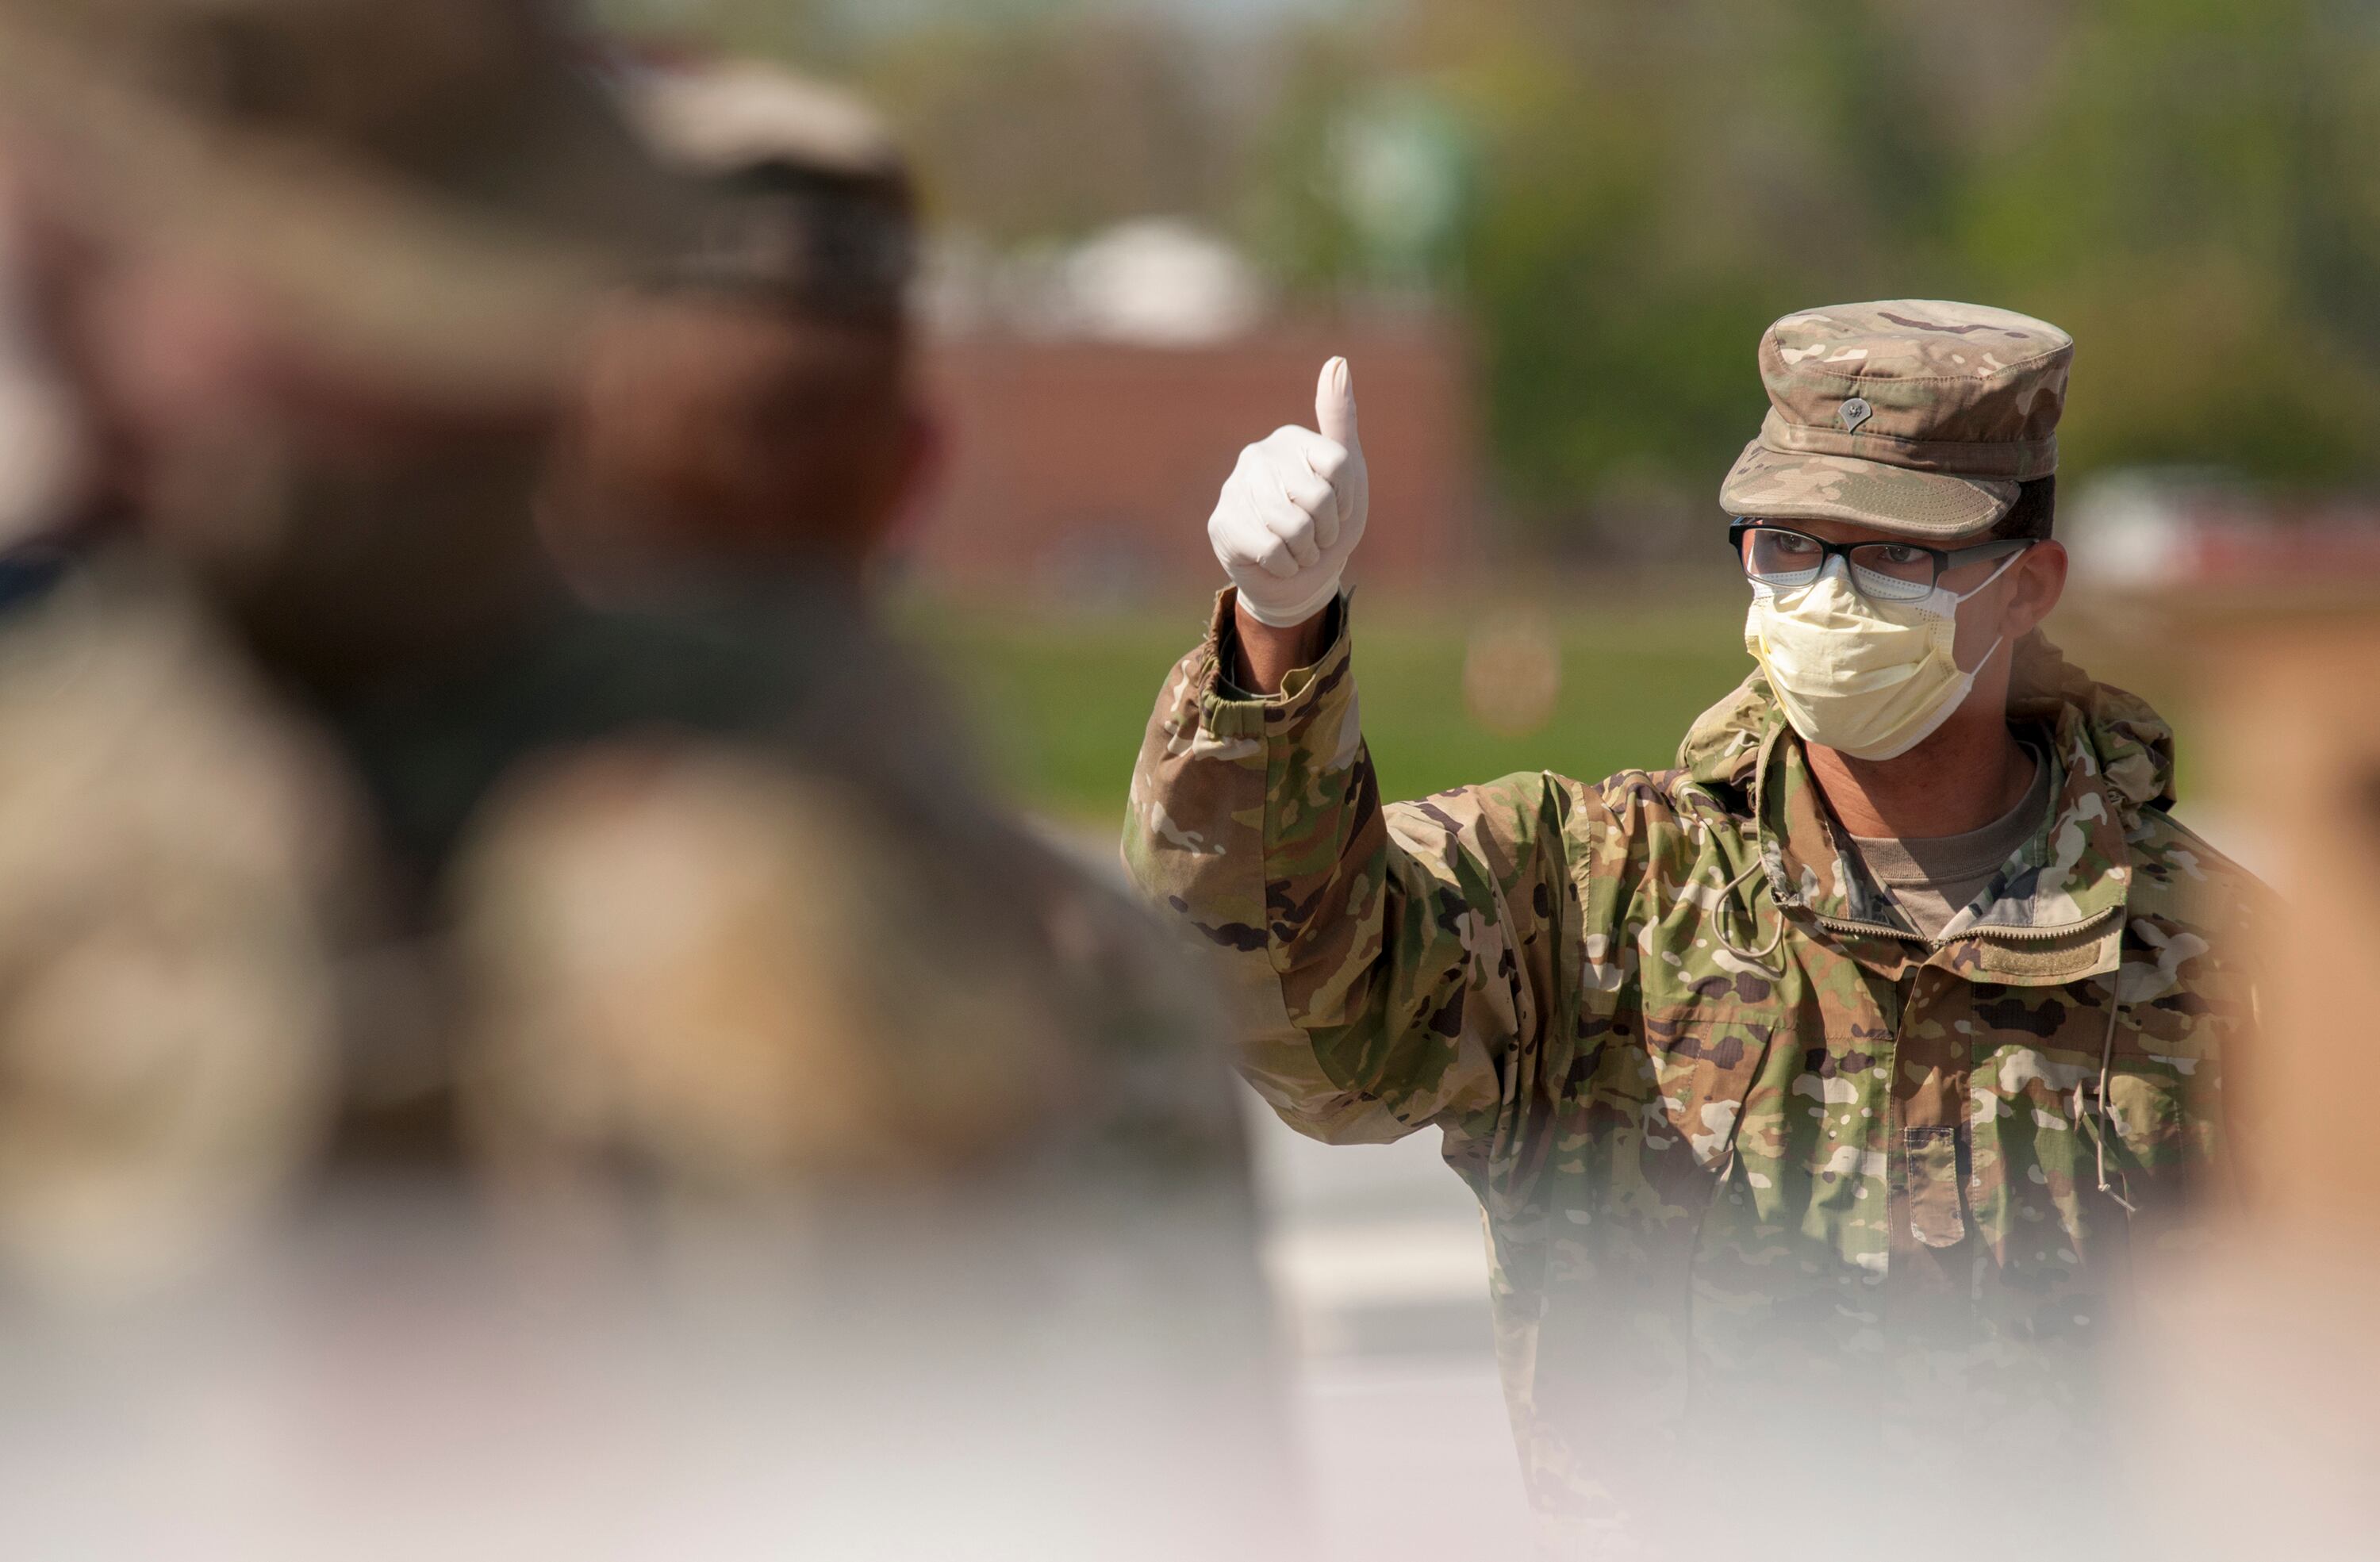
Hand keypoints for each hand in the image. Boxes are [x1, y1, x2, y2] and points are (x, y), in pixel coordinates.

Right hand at [1207, 357, 1366, 628]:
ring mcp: (1235, 488)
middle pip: (1319, 498)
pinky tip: (1277, 560)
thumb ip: (1340, 417)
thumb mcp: (1348, 473)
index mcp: (1292, 439)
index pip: (1338, 466)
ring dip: (1306, 551)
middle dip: (1326, 530)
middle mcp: (1258, 456)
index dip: (1347, 500)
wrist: (1299, 579)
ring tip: (1297, 548)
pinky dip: (1285, 565)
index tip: (1340, 510)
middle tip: (1315, 535)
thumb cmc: (1327, 522)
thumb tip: (1337, 359)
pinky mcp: (1221, 523)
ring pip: (1295, 526)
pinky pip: (1271, 549)